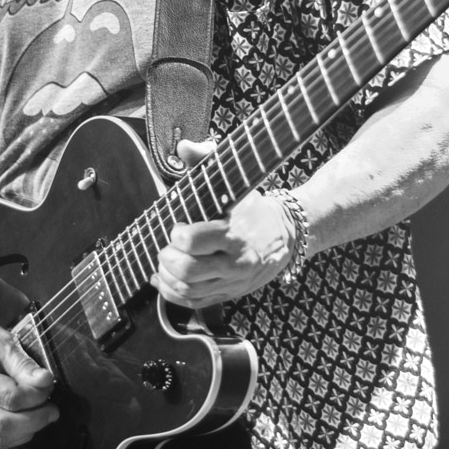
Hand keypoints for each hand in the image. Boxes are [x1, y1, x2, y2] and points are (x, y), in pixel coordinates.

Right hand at [0, 311, 58, 448]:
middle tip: (53, 407)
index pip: (11, 398)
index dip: (36, 394)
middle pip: (6, 425)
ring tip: (44, 412)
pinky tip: (29, 418)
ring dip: (29, 429)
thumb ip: (21, 361)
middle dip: (36, 419)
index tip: (50, 382)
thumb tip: (45, 380)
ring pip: (2, 437)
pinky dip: (17, 434)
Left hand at [153, 140, 295, 308]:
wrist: (286, 235)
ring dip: (166, 276)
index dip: (178, 234)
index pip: (193, 240)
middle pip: (187, 270)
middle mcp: (234, 262)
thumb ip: (206, 161)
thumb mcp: (234, 181)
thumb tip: (184, 146)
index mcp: (235, 233)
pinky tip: (162, 279)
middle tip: (167, 245)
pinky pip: (193, 302)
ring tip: (164, 260)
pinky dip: (171, 293)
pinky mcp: (228, 294)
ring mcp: (231, 282)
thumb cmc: (253, 207)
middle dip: (167, 257)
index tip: (177, 226)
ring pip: (187, 290)